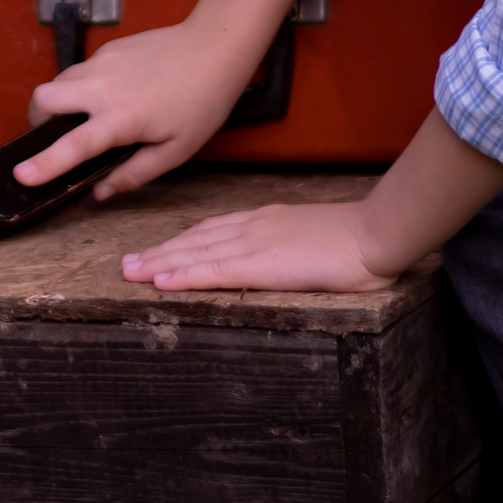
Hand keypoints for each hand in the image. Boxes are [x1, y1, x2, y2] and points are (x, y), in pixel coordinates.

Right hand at [17, 21, 257, 200]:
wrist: (215, 47)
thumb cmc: (202, 102)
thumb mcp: (176, 150)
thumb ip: (135, 174)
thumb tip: (101, 191)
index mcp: (123, 118)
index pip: (74, 145)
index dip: (44, 163)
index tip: (21, 175)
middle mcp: (104, 86)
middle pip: (44, 98)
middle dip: (37, 120)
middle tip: (52, 137)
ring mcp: (103, 62)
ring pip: (58, 80)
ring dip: (59, 102)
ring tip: (86, 118)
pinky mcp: (108, 48)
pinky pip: (80, 70)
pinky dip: (81, 86)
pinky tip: (110, 96)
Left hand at [121, 201, 393, 293]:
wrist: (376, 233)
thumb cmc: (357, 239)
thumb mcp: (314, 235)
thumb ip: (293, 243)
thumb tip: (284, 256)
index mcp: (266, 220)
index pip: (212, 230)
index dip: (181, 241)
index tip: (158, 251)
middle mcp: (253, 227)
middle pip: (195, 239)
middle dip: (160, 252)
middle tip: (127, 265)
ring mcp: (255, 243)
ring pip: (195, 253)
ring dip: (159, 264)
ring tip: (131, 274)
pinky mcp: (262, 264)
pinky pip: (215, 270)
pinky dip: (184, 274)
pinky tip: (162, 281)